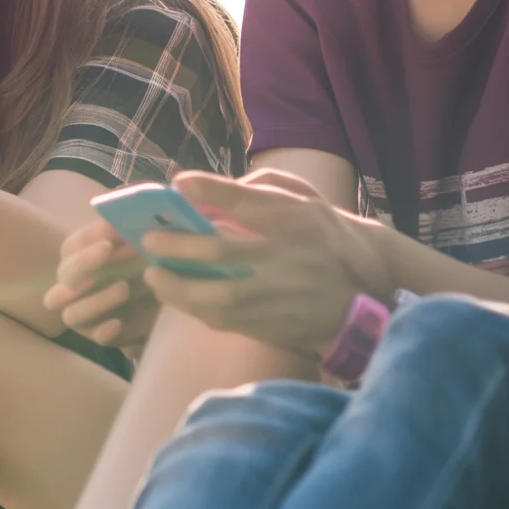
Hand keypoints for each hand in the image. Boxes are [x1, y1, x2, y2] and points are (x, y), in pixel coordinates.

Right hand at [44, 218, 158, 354]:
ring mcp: (86, 315)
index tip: (113, 228)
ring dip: (95, 300)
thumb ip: (132, 228)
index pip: (71, 246)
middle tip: (108, 250)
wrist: (162, 302)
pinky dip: (104, 330)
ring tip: (124, 288)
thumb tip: (131, 205)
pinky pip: (96, 338)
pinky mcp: (103, 335)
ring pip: (72, 313)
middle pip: (65, 275)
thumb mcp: (142, 244)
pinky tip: (119, 322)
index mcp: (80, 260)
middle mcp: (75, 287)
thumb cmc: (144, 265)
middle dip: (85, 262)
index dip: (89, 236)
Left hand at [141, 168, 386, 356]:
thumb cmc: (324, 238)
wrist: (359, 298)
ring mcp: (277, 295)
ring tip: (153, 274)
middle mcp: (286, 258)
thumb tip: (212, 190)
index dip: (211, 190)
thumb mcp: (305, 202)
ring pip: (218, 294)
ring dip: (179, 285)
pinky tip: (176, 294)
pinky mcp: (270, 325)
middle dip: (180, 245)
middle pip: (223, 251)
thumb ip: (262, 191)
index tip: (179, 184)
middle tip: (149, 240)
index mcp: (296, 221)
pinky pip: (224, 319)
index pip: (249, 201)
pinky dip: (194, 307)